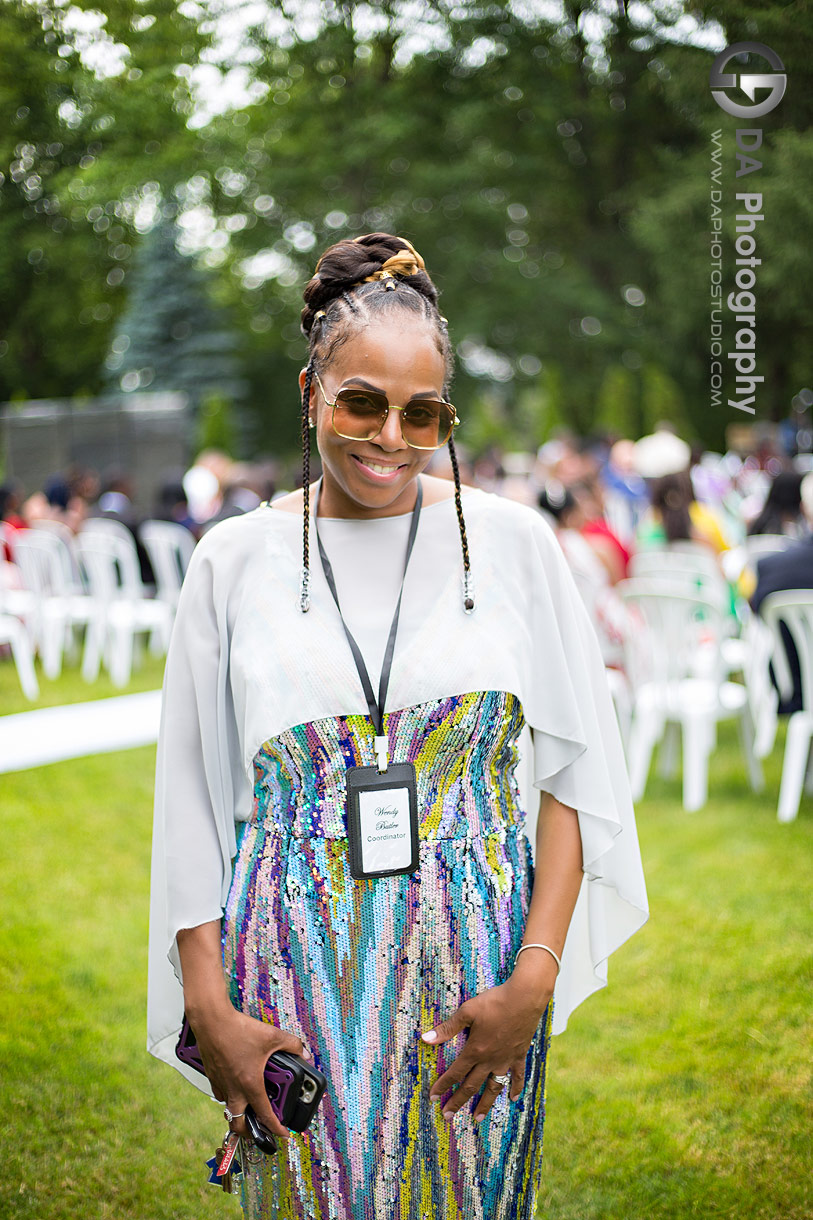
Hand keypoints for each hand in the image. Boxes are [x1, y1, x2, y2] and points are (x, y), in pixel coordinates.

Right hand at [191, 1005, 307, 1141]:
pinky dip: (228, 1096)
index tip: (282, 1134)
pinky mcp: (212, 1075)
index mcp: (250, 1084)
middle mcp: (233, 1088)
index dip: (275, 1128)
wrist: (212, 1021)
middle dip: (250, 1132)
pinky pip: (220, 1094)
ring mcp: (221, 1083)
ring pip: (227, 1109)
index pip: (264, 1115)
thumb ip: (292, 1045)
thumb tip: (304, 1053)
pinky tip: (236, 1085)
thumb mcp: (272, 1036)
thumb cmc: (237, 1029)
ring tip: (249, 1108)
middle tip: (260, 1130)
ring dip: (238, 1113)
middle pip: (238, 1124)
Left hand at [422, 973, 552, 1123]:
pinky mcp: (519, 1055)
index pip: (455, 1073)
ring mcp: (505, 1059)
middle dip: (458, 1101)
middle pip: (471, 1085)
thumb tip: (426, 1038)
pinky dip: (515, 1087)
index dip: (443, 1085)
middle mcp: (489, 1060)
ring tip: (478, 1118)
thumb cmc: (494, 1002)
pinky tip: (513, 1098)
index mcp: (475, 1050)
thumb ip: (447, 1028)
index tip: (433, 1098)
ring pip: (493, 1087)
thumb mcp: (467, 1011)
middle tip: (448, 1116)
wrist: (524, 999)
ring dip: (485, 1103)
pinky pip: (517, 1076)